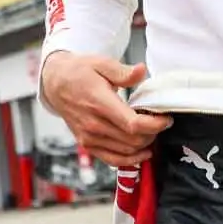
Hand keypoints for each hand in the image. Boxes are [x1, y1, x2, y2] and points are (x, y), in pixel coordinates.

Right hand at [42, 52, 171, 166]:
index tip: (166, 119)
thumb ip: (123, 71)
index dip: (155, 125)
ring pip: (127, 151)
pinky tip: (142, 152)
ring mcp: (89, 137)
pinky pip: (113, 160)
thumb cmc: (80, 72)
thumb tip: (141, 71)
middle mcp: (93, 124)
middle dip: (153, 133)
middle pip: (133, 140)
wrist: (56, 83)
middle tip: (160, 121)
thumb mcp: (101, 63)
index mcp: (99, 102)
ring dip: (144, 145)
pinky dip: (131, 159)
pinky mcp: (87, 145)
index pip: (133, 124)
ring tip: (152, 132)